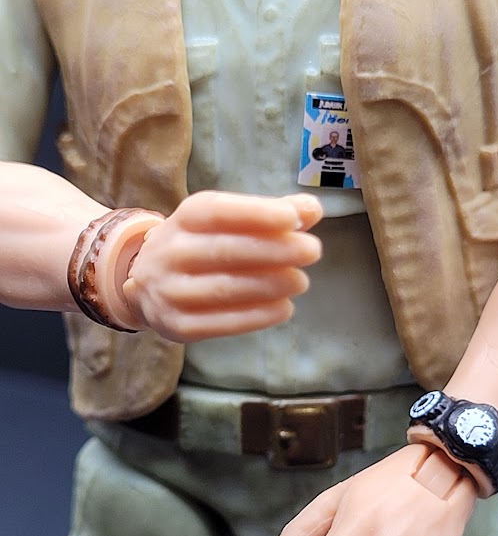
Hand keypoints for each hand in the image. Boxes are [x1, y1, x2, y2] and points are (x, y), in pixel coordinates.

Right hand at [123, 191, 321, 340]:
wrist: (147, 285)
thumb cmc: (202, 247)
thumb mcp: (227, 223)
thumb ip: (270, 215)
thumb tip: (312, 209)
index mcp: (184, 219)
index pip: (218, 212)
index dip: (256, 214)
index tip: (294, 218)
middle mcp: (170, 253)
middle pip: (225, 250)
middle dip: (273, 250)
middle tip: (312, 251)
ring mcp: (170, 291)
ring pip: (224, 289)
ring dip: (269, 285)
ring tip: (300, 281)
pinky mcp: (178, 325)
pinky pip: (222, 323)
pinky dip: (258, 316)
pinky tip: (284, 308)